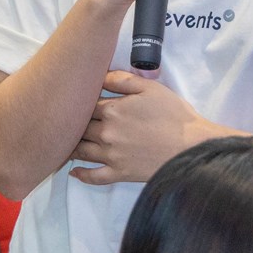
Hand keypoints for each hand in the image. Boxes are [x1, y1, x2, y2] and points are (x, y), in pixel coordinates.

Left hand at [71, 71, 224, 184]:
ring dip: (71, 147)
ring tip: (62, 143)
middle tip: (63, 121)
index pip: (86, 105)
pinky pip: (94, 177)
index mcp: (112, 110)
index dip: (79, 102)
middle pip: (80, 128)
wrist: (190, 146)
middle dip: (72, 124)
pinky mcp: (119, 173)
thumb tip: (100, 75)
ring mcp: (111, 156)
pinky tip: (73, 172)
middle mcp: (106, 134)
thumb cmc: (173, 115)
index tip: (74, 101)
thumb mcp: (150, 88)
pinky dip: (81, 175)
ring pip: (82, 151)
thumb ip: (122, 79)